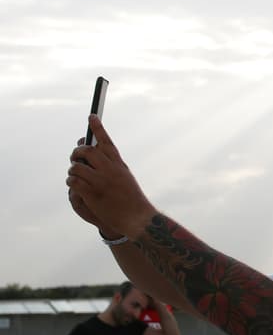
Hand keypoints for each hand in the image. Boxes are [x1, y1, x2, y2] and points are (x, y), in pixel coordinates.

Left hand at [66, 116, 157, 240]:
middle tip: (75, 157)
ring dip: (72, 170)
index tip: (92, 117)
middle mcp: (110, 171)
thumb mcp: (124, 177)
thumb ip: (109, 164)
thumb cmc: (131, 197)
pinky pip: (73, 182)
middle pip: (87, 152)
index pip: (106, 142)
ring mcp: (101, 182)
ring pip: (76, 167)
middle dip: (77, 152)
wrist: (138, 218)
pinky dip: (71, 182)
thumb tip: (90, 153)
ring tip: (75, 176)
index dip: (98, 128)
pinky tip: (76, 186)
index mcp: (119, 165)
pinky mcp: (92, 194)